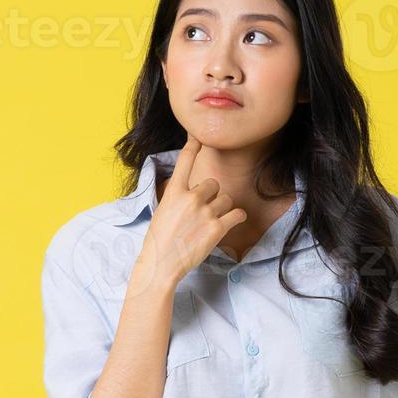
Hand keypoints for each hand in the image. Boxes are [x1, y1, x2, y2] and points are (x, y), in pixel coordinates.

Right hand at [134, 134, 246, 289]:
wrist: (161, 265)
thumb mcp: (163, 211)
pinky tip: (230, 224)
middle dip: (212, 197)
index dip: (193, 144)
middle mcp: (190, 198)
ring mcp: (205, 212)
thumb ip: (179, 197)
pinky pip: (237, 214)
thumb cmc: (159, 240)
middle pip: (213, 184)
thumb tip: (194, 193)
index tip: (197, 133)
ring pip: (226, 200)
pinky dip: (236, 218)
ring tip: (209, 224)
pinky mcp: (217, 228)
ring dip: (222, 210)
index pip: (185, 161)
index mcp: (174, 192)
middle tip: (202, 214)